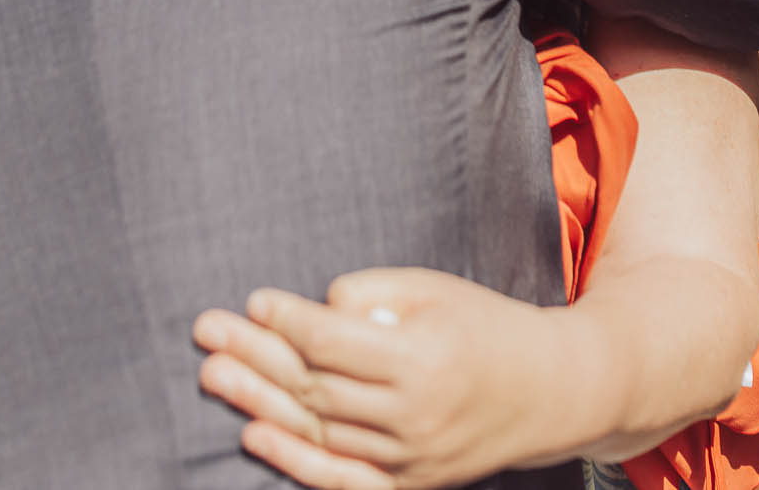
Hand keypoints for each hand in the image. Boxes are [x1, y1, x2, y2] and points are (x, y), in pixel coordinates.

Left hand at [193, 269, 563, 489]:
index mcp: (423, 359)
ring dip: (259, 403)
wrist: (551, 391)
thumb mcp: (435, 290)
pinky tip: (254, 436)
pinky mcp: (411, 484)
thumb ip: (371, 294)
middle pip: (316, 388)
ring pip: (320, 432)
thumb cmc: (485, 326)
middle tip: (207, 332)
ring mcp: (412, 459)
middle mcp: (415, 416)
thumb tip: (309, 311)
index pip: (334, 342)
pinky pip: (342, 478)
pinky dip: (296, 461)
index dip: (288, 321)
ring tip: (213, 374)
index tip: (254, 299)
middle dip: (255, 358)